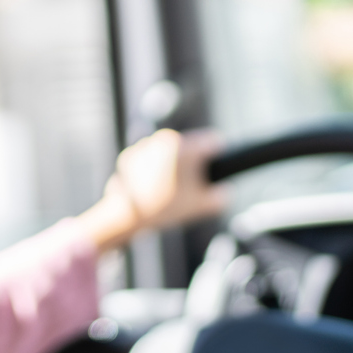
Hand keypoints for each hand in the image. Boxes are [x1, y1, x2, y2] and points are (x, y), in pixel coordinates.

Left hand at [76, 129, 226, 253]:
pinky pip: (149, 158)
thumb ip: (222, 196)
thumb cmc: (167, 207)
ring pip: (168, 151)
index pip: (212, 141)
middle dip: (193, 163)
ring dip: (172, 164)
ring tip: (170, 188)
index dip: (219, 155)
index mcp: (185, 146)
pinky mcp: (130, 154)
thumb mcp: (203, 206)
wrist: (127, 214)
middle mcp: (165, 138)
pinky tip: (154, 186)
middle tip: (191, 185)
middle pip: (189, 146)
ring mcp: (145, 144)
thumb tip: (225, 190)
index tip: (217, 165)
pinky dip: (153, 168)